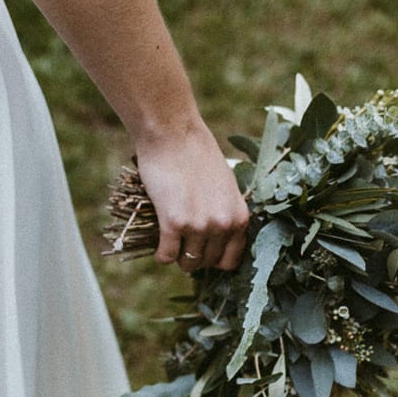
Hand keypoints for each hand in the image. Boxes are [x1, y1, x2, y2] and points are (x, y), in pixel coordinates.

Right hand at [135, 120, 249, 271]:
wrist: (174, 134)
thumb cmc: (197, 155)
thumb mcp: (224, 186)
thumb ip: (224, 213)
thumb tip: (213, 239)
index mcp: (239, 217)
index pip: (231, 260)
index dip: (215, 259)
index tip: (203, 251)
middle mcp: (223, 224)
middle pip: (207, 263)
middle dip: (194, 257)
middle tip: (183, 243)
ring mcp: (199, 226)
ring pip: (187, 263)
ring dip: (177, 257)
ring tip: (170, 243)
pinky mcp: (174, 223)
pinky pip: (167, 256)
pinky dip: (161, 255)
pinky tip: (158, 246)